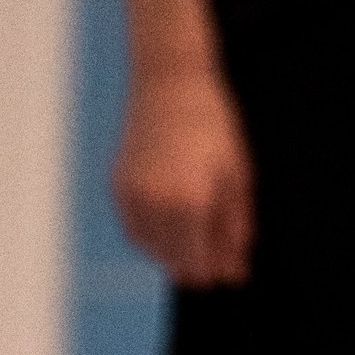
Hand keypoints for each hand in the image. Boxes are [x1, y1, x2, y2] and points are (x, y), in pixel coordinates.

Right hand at [111, 65, 253, 283]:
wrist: (168, 80)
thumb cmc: (212, 125)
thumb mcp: (236, 177)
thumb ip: (235, 230)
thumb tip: (234, 275)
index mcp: (191, 203)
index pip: (198, 264)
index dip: (216, 271)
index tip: (230, 267)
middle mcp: (157, 204)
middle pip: (175, 261)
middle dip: (198, 263)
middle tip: (216, 248)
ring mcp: (133, 197)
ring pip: (153, 250)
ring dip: (174, 251)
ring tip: (195, 228)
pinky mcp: (118, 188)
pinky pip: (135, 231)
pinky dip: (152, 237)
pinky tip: (172, 223)